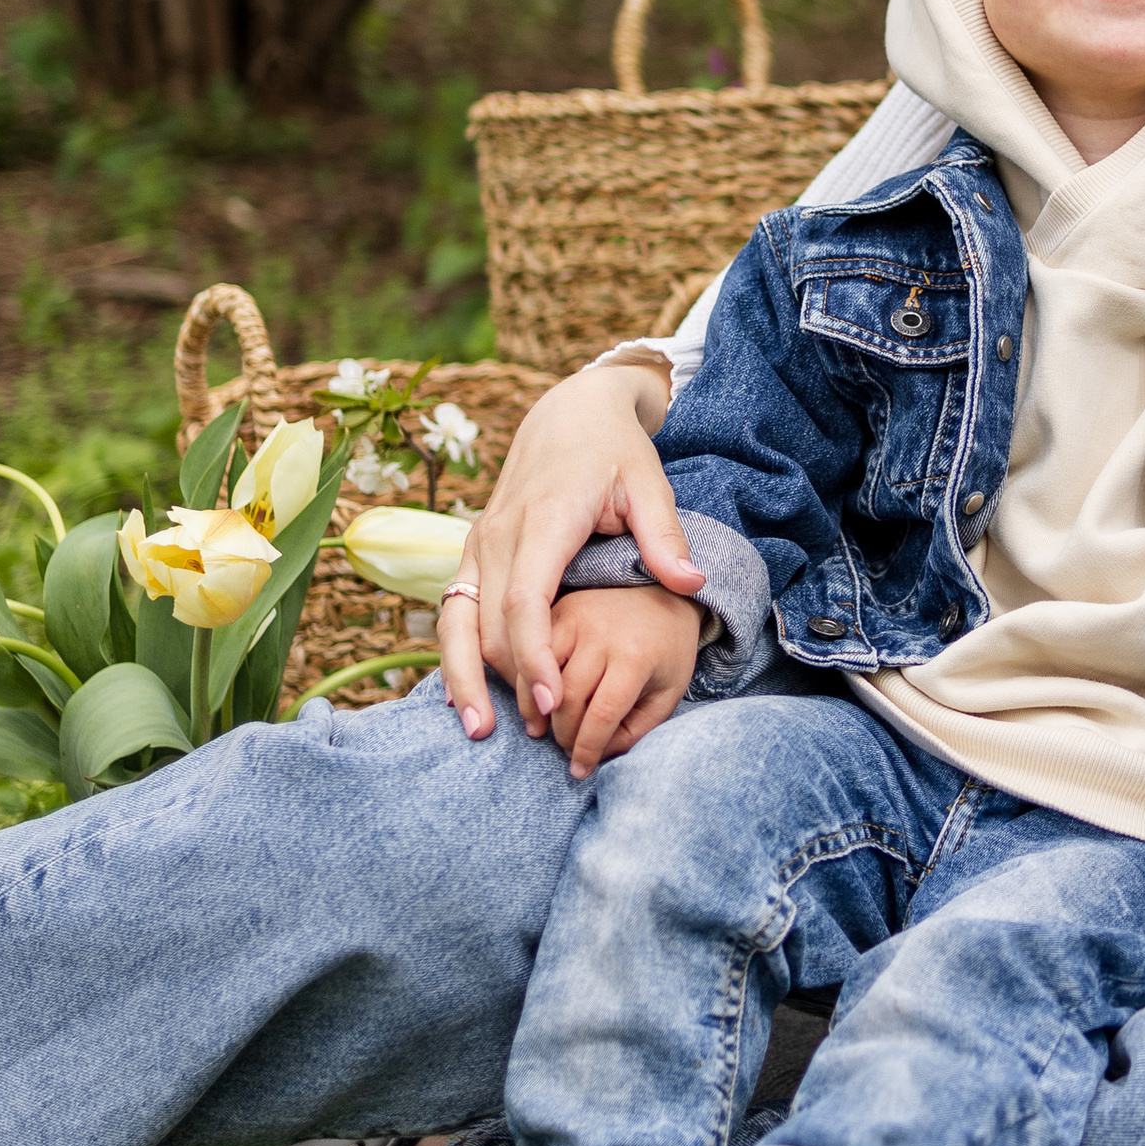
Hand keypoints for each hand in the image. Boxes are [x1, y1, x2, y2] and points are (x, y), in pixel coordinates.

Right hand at [439, 360, 703, 741]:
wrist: (569, 412)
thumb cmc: (613, 450)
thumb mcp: (648, 483)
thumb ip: (664, 536)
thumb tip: (690, 584)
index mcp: (545, 519)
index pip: (525, 600)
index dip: (534, 655)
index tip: (554, 702)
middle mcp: (500, 534)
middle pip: (490, 624)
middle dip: (510, 681)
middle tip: (543, 733)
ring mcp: (479, 542)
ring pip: (457, 622)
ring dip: (463, 677)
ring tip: (479, 731)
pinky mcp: (473, 551)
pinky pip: (454, 610)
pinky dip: (457, 653)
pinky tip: (465, 694)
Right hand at [545, 584, 703, 776]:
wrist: (666, 594)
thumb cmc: (668, 651)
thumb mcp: (668, 692)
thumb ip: (637, 729)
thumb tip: (595, 756)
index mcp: (637, 655)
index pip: (602, 714)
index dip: (587, 749)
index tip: (580, 770)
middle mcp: (603, 633)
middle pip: (567, 698)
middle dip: (563, 734)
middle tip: (566, 750)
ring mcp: (578, 616)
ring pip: (543, 676)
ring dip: (538, 711)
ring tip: (543, 732)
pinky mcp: (561, 609)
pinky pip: (532, 652)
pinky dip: (528, 682)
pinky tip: (535, 703)